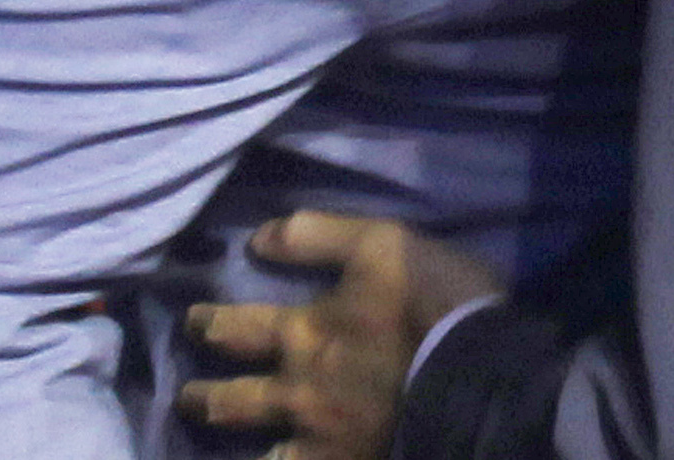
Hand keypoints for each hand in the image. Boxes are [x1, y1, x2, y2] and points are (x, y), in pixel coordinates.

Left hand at [175, 213, 501, 459]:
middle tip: (187, 400)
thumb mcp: (380, 243)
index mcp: (306, 334)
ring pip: (268, 457)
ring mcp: (327, 442)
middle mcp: (302, 394)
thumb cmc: (435, 304)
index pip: (238, 329)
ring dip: (240, 449)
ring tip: (224, 448)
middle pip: (237, 403)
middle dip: (205, 400)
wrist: (486, 381)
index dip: (209, 325)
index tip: (192, 325)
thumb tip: (257, 240)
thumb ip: (316, 235)